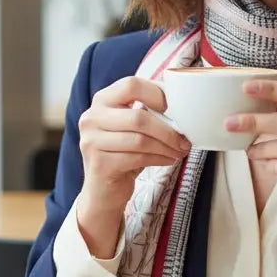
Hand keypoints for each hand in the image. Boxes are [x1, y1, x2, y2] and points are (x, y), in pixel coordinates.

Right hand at [76, 76, 190, 256]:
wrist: (103, 191)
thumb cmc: (123, 153)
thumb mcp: (131, 127)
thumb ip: (147, 110)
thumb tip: (183, 103)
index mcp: (102, 100)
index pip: (131, 84)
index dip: (157, 94)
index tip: (174, 109)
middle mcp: (91, 118)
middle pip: (138, 117)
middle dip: (167, 130)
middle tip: (185, 139)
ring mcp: (91, 142)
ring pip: (140, 140)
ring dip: (166, 146)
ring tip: (179, 151)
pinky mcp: (99, 164)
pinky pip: (137, 158)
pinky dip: (159, 159)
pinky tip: (168, 160)